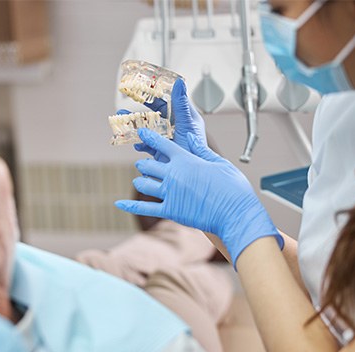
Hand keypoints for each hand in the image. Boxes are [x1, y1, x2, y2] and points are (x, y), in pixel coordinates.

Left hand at [115, 129, 283, 266]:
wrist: (236, 214)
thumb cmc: (233, 189)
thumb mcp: (219, 163)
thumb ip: (202, 151)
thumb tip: (191, 139)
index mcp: (186, 160)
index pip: (162, 145)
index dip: (150, 138)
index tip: (142, 133)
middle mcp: (174, 175)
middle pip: (148, 166)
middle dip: (144, 165)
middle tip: (143, 165)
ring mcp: (170, 193)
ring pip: (143, 184)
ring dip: (140, 182)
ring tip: (140, 182)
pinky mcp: (170, 211)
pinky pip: (144, 208)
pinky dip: (130, 206)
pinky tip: (118, 204)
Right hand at [117, 79, 206, 160]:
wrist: (191, 177)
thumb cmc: (195, 149)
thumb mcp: (187, 124)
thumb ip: (181, 104)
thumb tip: (179, 82)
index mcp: (183, 116)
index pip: (167, 99)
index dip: (155, 92)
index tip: (142, 84)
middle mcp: (173, 126)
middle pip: (153, 112)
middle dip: (140, 106)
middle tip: (126, 98)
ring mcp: (165, 139)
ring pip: (147, 128)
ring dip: (134, 124)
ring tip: (121, 120)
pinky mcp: (159, 151)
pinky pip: (146, 144)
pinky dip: (139, 143)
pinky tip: (136, 144)